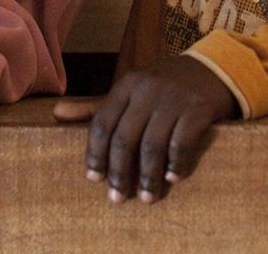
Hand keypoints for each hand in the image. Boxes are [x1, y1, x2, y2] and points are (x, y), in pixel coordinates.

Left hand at [77, 55, 235, 203]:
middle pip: (125, 138)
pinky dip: (176, 164)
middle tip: (117, 198)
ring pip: (152, 144)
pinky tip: (172, 177)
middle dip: (119, 173)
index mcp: (127, 84)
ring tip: (147, 197)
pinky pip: (182, 143)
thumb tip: (56, 113)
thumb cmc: (163, 88)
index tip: (93, 180)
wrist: (211, 70)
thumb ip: (96, 106)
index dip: (96, 154)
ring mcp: (174, 98)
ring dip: (148, 176)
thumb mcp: (130, 91)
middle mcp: (148, 88)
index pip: (102, 123)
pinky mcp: (198, 108)